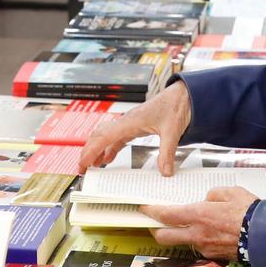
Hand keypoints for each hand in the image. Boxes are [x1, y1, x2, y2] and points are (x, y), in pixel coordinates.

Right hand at [77, 79, 191, 173]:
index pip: (104, 137)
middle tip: (82, 168)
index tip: (83, 164)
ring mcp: (129, 123)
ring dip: (96, 150)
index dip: (91, 151)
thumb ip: (167, 153)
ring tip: (92, 165)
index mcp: (130, 121)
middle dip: (88, 151)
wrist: (183, 95)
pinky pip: (116, 138)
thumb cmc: (176, 106)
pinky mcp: (135, 126)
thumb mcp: (173, 132)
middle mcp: (126, 121)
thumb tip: (165, 172)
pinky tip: (108, 158)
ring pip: (105, 136)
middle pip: (99, 136)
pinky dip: (109, 148)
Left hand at [143, 187, 257, 260]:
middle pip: (164, 237)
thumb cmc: (250, 211)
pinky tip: (210, 233)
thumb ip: (213, 194)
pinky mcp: (214, 257)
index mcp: (199, 215)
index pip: (166, 215)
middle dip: (155, 230)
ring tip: (189, 225)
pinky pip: (200, 247)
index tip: (143, 207)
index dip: (151, 211)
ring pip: (183, 243)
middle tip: (154, 222)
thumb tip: (206, 199)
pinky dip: (200, 240)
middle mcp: (197, 235)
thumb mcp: (231, 192)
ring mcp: (205, 248)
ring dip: (181, 235)